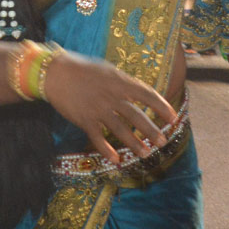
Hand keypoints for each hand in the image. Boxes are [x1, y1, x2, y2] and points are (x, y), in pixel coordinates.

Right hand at [42, 50, 178, 162]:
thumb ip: (123, 82)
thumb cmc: (82, 69)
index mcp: (120, 81)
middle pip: (137, 116)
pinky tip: (116, 159)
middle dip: (152, 130)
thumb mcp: (107, 70)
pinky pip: (98, 138)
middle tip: (162, 141)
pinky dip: (107, 150)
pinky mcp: (84, 120)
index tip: (173, 116)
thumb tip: (138, 91)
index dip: (162, 107)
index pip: (147, 94)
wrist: (55, 73)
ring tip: (146, 154)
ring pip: (121, 130)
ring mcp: (98, 109)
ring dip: (135, 143)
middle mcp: (112, 96)